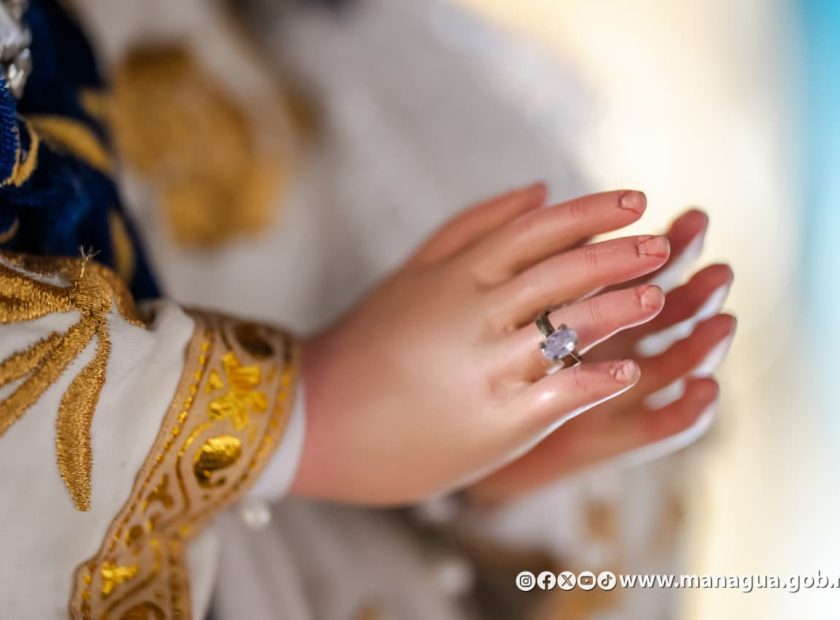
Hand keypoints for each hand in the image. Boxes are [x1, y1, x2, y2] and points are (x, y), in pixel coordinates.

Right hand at [294, 184, 671, 503]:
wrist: (314, 421)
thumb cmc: (362, 345)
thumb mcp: (409, 274)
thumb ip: (471, 227)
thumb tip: (539, 188)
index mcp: (456, 275)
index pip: (538, 228)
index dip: (593, 210)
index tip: (636, 199)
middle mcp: (476, 313)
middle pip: (565, 272)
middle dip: (621, 254)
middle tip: (664, 246)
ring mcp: (488, 367)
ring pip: (571, 327)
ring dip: (622, 308)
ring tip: (659, 298)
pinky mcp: (496, 423)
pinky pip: (562, 393)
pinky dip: (599, 380)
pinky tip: (631, 372)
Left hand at [468, 209, 735, 503]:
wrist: (467, 438)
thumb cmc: (484, 370)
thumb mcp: (507, 312)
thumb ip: (532, 263)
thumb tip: (541, 194)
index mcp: (592, 319)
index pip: (640, 277)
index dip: (671, 251)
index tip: (697, 218)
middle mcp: (609, 356)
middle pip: (665, 317)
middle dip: (694, 291)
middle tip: (722, 270)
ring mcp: (612, 397)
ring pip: (669, 367)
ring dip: (701, 345)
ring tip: (725, 323)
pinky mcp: (603, 442)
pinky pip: (653, 428)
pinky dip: (683, 413)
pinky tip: (705, 393)